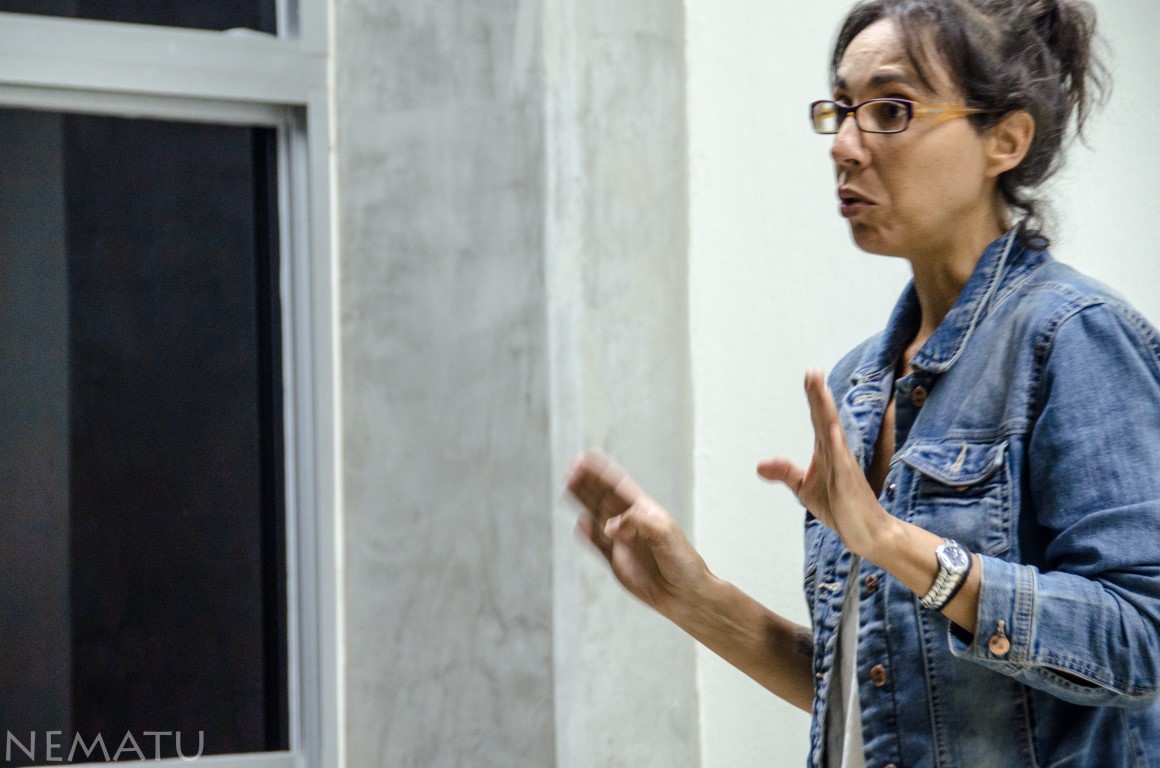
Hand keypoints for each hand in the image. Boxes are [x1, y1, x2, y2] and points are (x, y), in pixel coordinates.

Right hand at [567, 450, 710, 617]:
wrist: (685, 595)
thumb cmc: (683, 563)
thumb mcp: (666, 535)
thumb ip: (637, 524)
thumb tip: (609, 525)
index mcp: (645, 511)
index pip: (619, 486)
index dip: (602, 472)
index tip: (587, 457)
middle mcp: (630, 523)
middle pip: (603, 497)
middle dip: (588, 482)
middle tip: (572, 468)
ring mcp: (621, 541)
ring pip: (596, 516)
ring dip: (582, 502)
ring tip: (568, 486)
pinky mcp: (615, 561)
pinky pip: (597, 544)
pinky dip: (587, 534)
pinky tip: (580, 523)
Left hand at [756, 368, 890, 557]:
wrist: (866, 532)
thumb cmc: (839, 506)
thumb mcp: (804, 488)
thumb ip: (785, 472)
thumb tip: (759, 465)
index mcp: (827, 450)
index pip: (817, 419)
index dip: (813, 397)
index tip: (810, 374)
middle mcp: (837, 452)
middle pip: (825, 419)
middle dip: (819, 395)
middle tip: (813, 372)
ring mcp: (844, 466)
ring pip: (834, 434)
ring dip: (828, 413)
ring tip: (821, 391)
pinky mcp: (848, 483)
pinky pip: (842, 463)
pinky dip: (838, 447)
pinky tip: (833, 432)